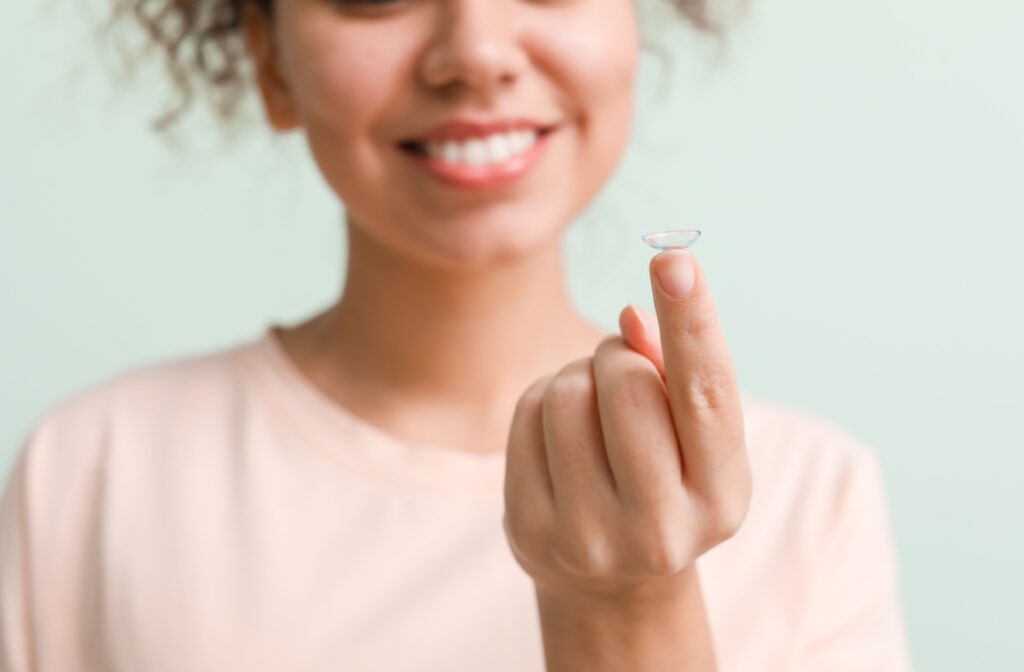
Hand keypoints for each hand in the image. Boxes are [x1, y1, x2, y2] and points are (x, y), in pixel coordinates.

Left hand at [503, 249, 751, 606]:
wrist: (613, 582)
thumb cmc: (665, 483)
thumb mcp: (692, 440)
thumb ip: (675, 375)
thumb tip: (629, 318)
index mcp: (722, 498)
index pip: (706, 394)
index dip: (692, 322)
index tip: (673, 259)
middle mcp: (662, 529)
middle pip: (624, 381)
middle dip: (619, 354)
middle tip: (622, 371)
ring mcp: (589, 536)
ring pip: (567, 392)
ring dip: (579, 376)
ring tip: (594, 411)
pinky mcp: (530, 528)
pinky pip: (526, 413)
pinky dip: (543, 401)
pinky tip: (562, 435)